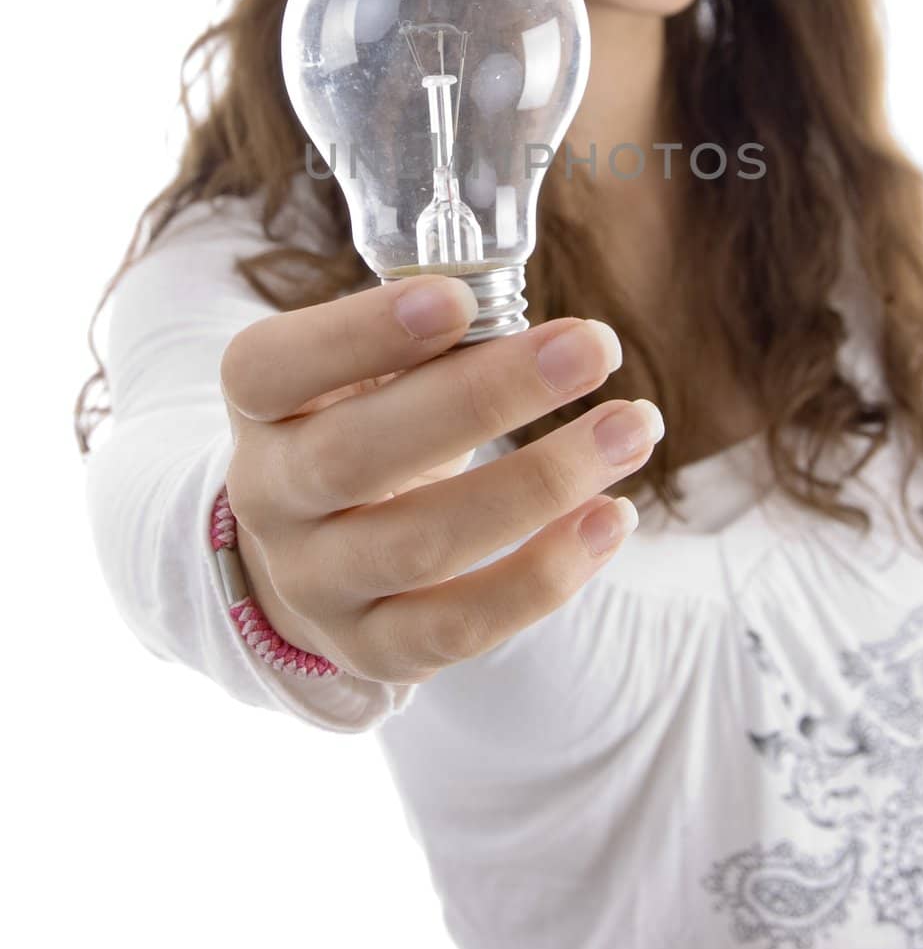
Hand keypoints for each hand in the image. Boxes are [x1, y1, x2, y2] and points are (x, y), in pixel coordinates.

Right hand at [219, 274, 662, 684]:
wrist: (313, 551)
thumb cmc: (367, 421)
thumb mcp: (368, 369)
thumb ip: (429, 336)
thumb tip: (540, 328)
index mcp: (261, 406)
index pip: (273, 369)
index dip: (359, 334)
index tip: (460, 298)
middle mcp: (271, 498)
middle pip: (356, 455)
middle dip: (485, 397)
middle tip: (591, 345)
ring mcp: (317, 584)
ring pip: (422, 544)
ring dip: (543, 481)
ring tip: (634, 425)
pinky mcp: (376, 649)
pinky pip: (463, 624)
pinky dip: (547, 572)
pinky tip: (614, 515)